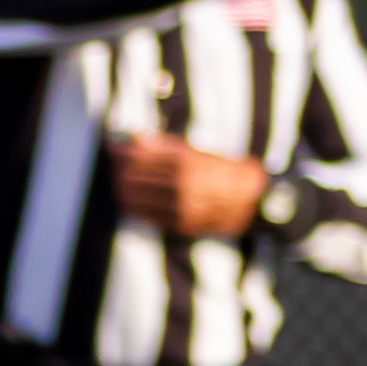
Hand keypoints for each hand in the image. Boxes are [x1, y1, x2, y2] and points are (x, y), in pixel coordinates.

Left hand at [108, 132, 268, 238]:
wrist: (253, 200)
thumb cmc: (225, 171)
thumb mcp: (199, 151)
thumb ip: (166, 146)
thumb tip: (135, 140)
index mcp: (184, 161)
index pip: (139, 155)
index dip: (122, 152)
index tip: (114, 149)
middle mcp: (179, 185)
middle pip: (132, 177)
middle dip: (119, 170)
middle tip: (114, 166)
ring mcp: (178, 207)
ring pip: (134, 199)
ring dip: (122, 190)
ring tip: (118, 183)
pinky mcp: (180, 225)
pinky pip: (146, 216)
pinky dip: (134, 207)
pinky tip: (129, 201)